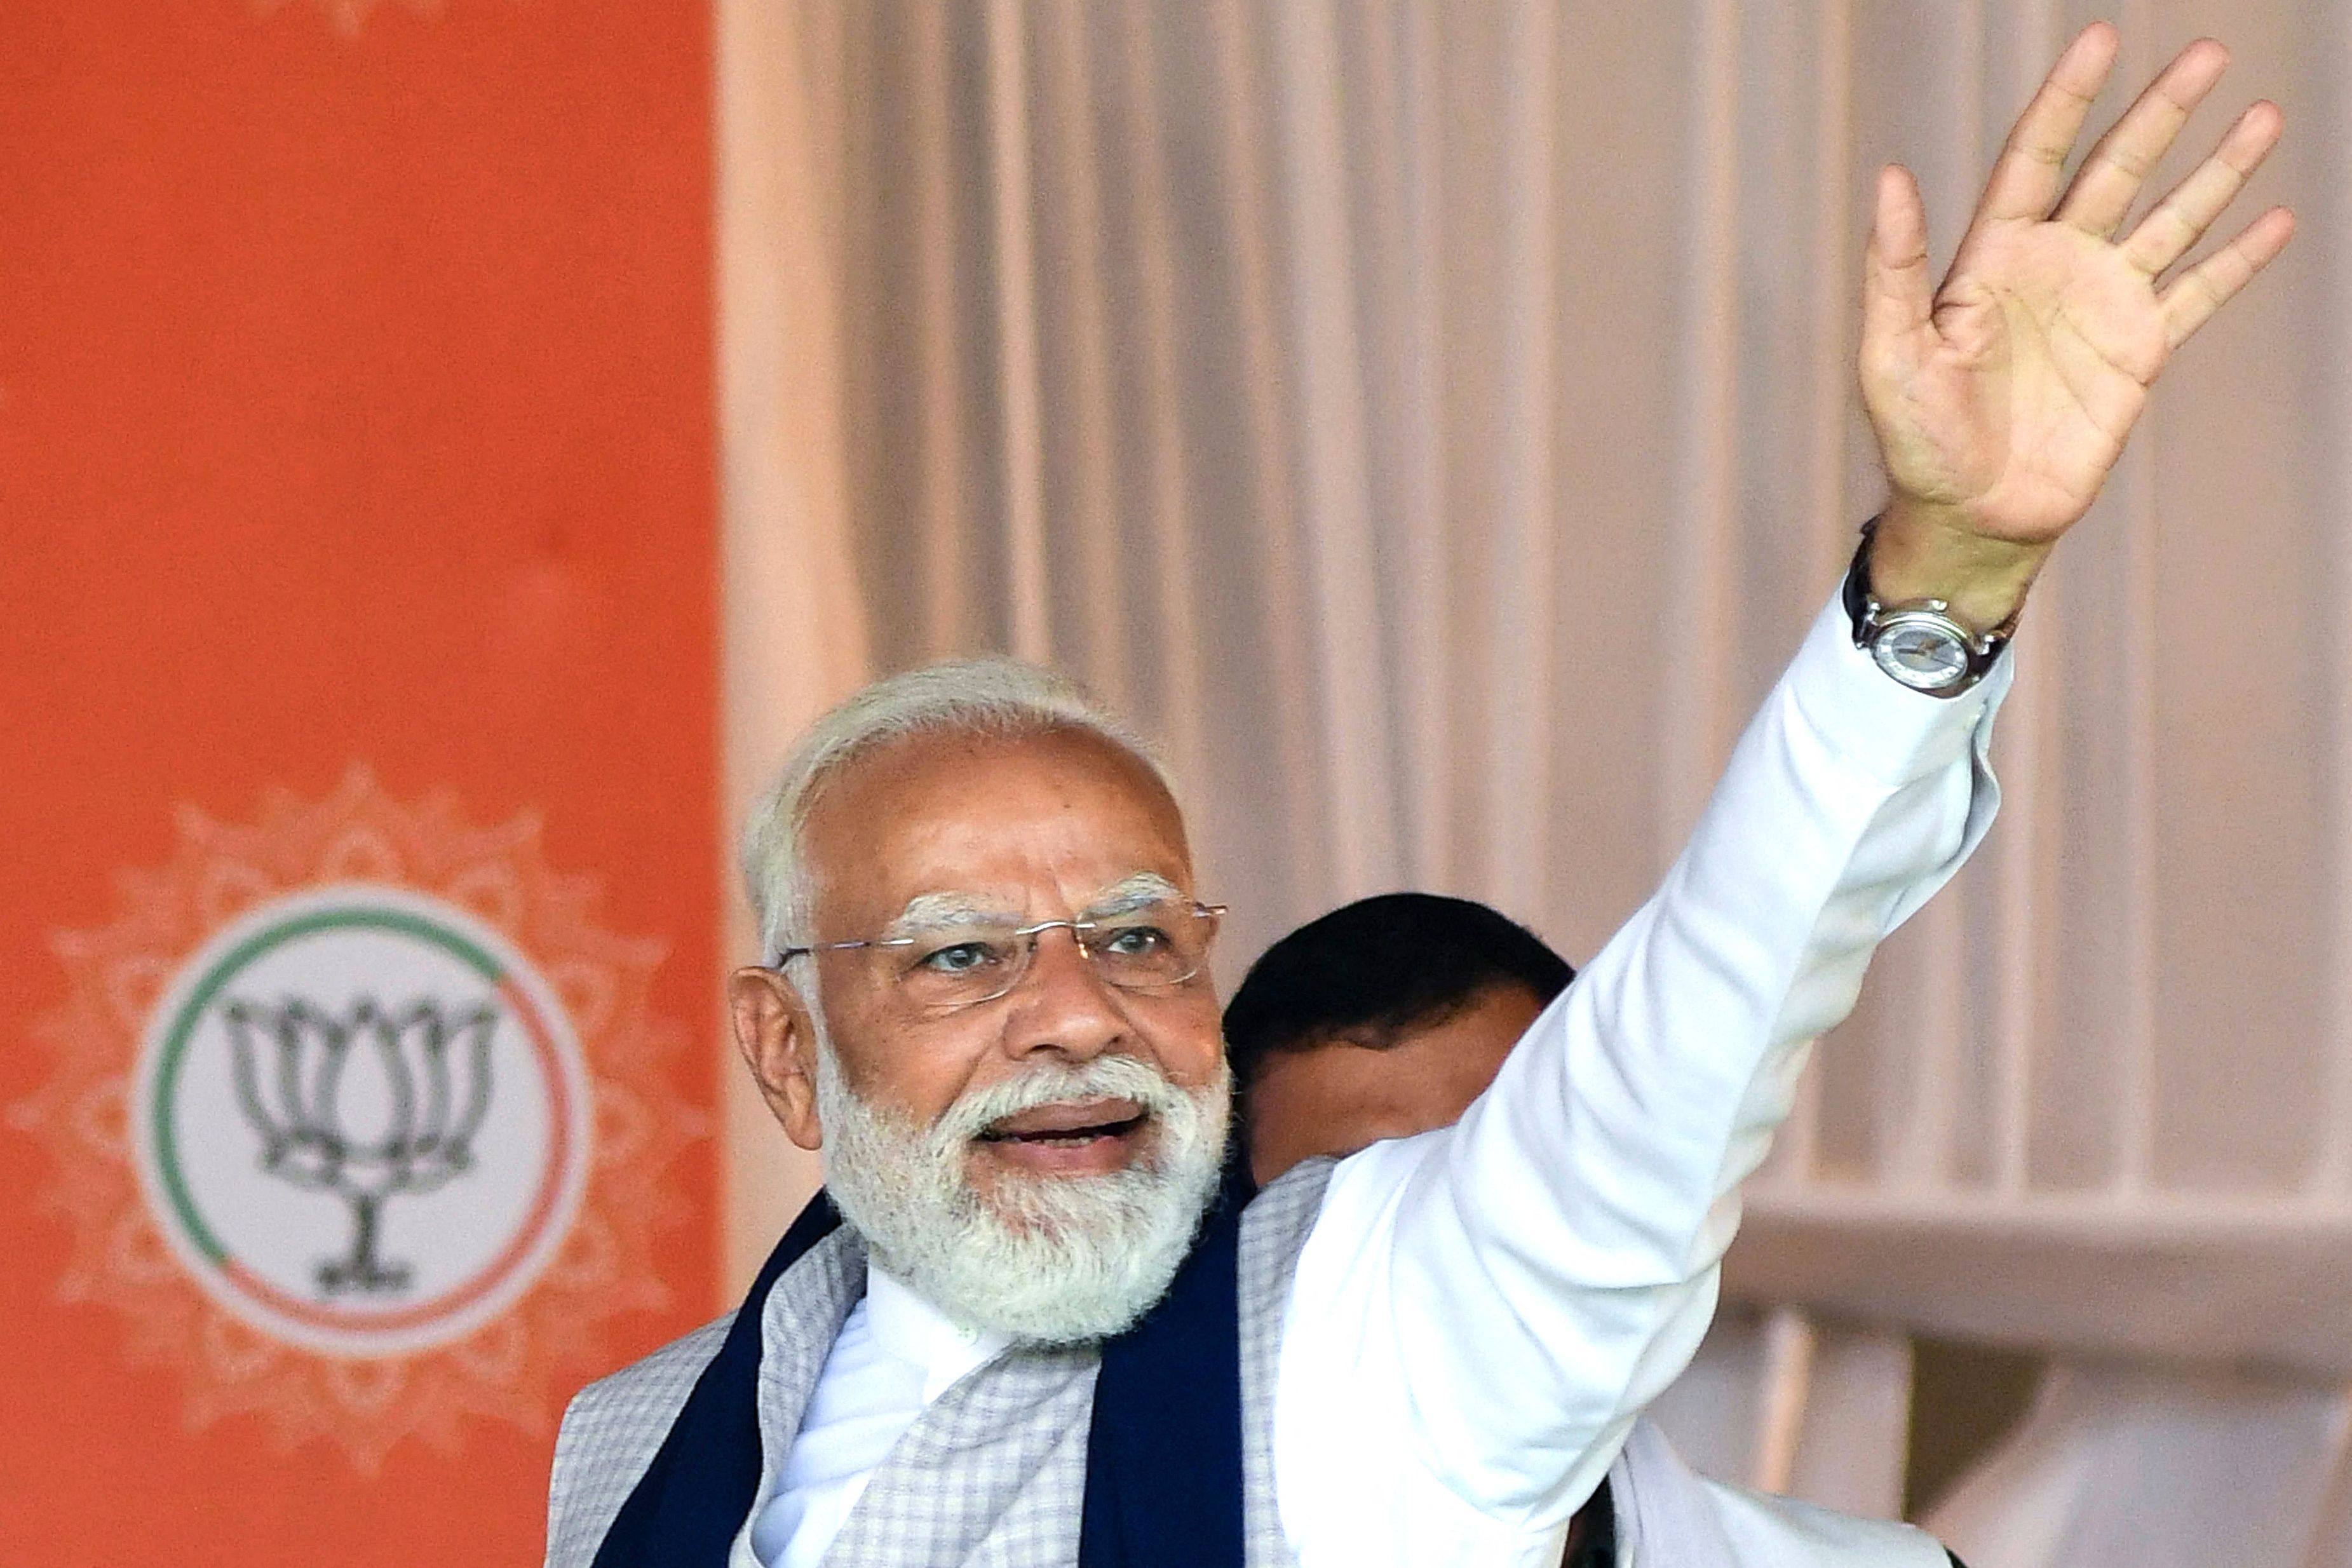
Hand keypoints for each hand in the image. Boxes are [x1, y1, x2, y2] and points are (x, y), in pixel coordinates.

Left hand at [1859, 24, 2293, 628]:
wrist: (1970, 513)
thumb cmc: (1917, 438)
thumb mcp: (1890, 352)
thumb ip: (1894, 267)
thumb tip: (1890, 177)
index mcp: (1992, 257)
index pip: (2035, 158)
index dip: (2067, 100)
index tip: (2099, 39)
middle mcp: (2053, 266)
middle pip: (2115, 170)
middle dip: (2160, 113)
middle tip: (2206, 52)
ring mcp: (2101, 305)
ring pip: (2168, 219)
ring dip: (2215, 171)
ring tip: (2262, 115)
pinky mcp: (2138, 352)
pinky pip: (2196, 294)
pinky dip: (2236, 260)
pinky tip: (2275, 221)